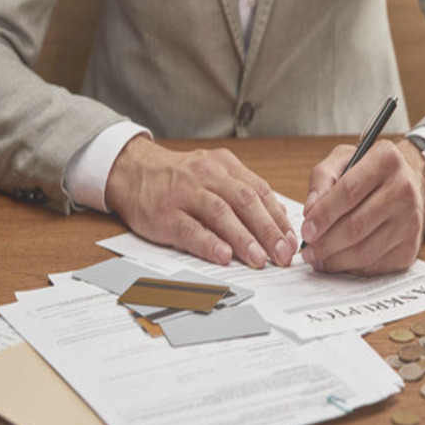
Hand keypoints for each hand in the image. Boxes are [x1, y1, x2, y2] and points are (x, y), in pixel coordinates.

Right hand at [105, 136, 297, 268]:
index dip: (278, 218)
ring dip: (243, 238)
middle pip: (245, 201)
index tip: (292, 241)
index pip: (259, 191)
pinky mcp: (164, 213)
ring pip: (220, 214)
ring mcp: (184, 193)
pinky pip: (189, 228)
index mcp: (224, 165)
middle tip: (282, 254)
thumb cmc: (178, 177)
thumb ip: (245, 190)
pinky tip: (223, 256)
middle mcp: (207, 175)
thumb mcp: (214, 173)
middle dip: (267, 230)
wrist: (132, 170)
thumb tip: (279, 215)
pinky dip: (208, 243)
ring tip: (259, 259)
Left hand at [299, 138, 424, 275]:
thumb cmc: (369, 172)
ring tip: (317, 258)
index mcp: (386, 160)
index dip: (324, 215)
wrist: (408, 185)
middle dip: (326, 243)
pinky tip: (337, 262)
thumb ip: (322, 178)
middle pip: (357, 225)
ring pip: (366, 250)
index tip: (305, 230)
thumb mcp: (342, 159)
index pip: (349, 192)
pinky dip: (351, 268)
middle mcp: (404, 189)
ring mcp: (411, 221)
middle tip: (308, 251)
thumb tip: (309, 211)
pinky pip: (375, 265)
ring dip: (335, 260)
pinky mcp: (410, 247)